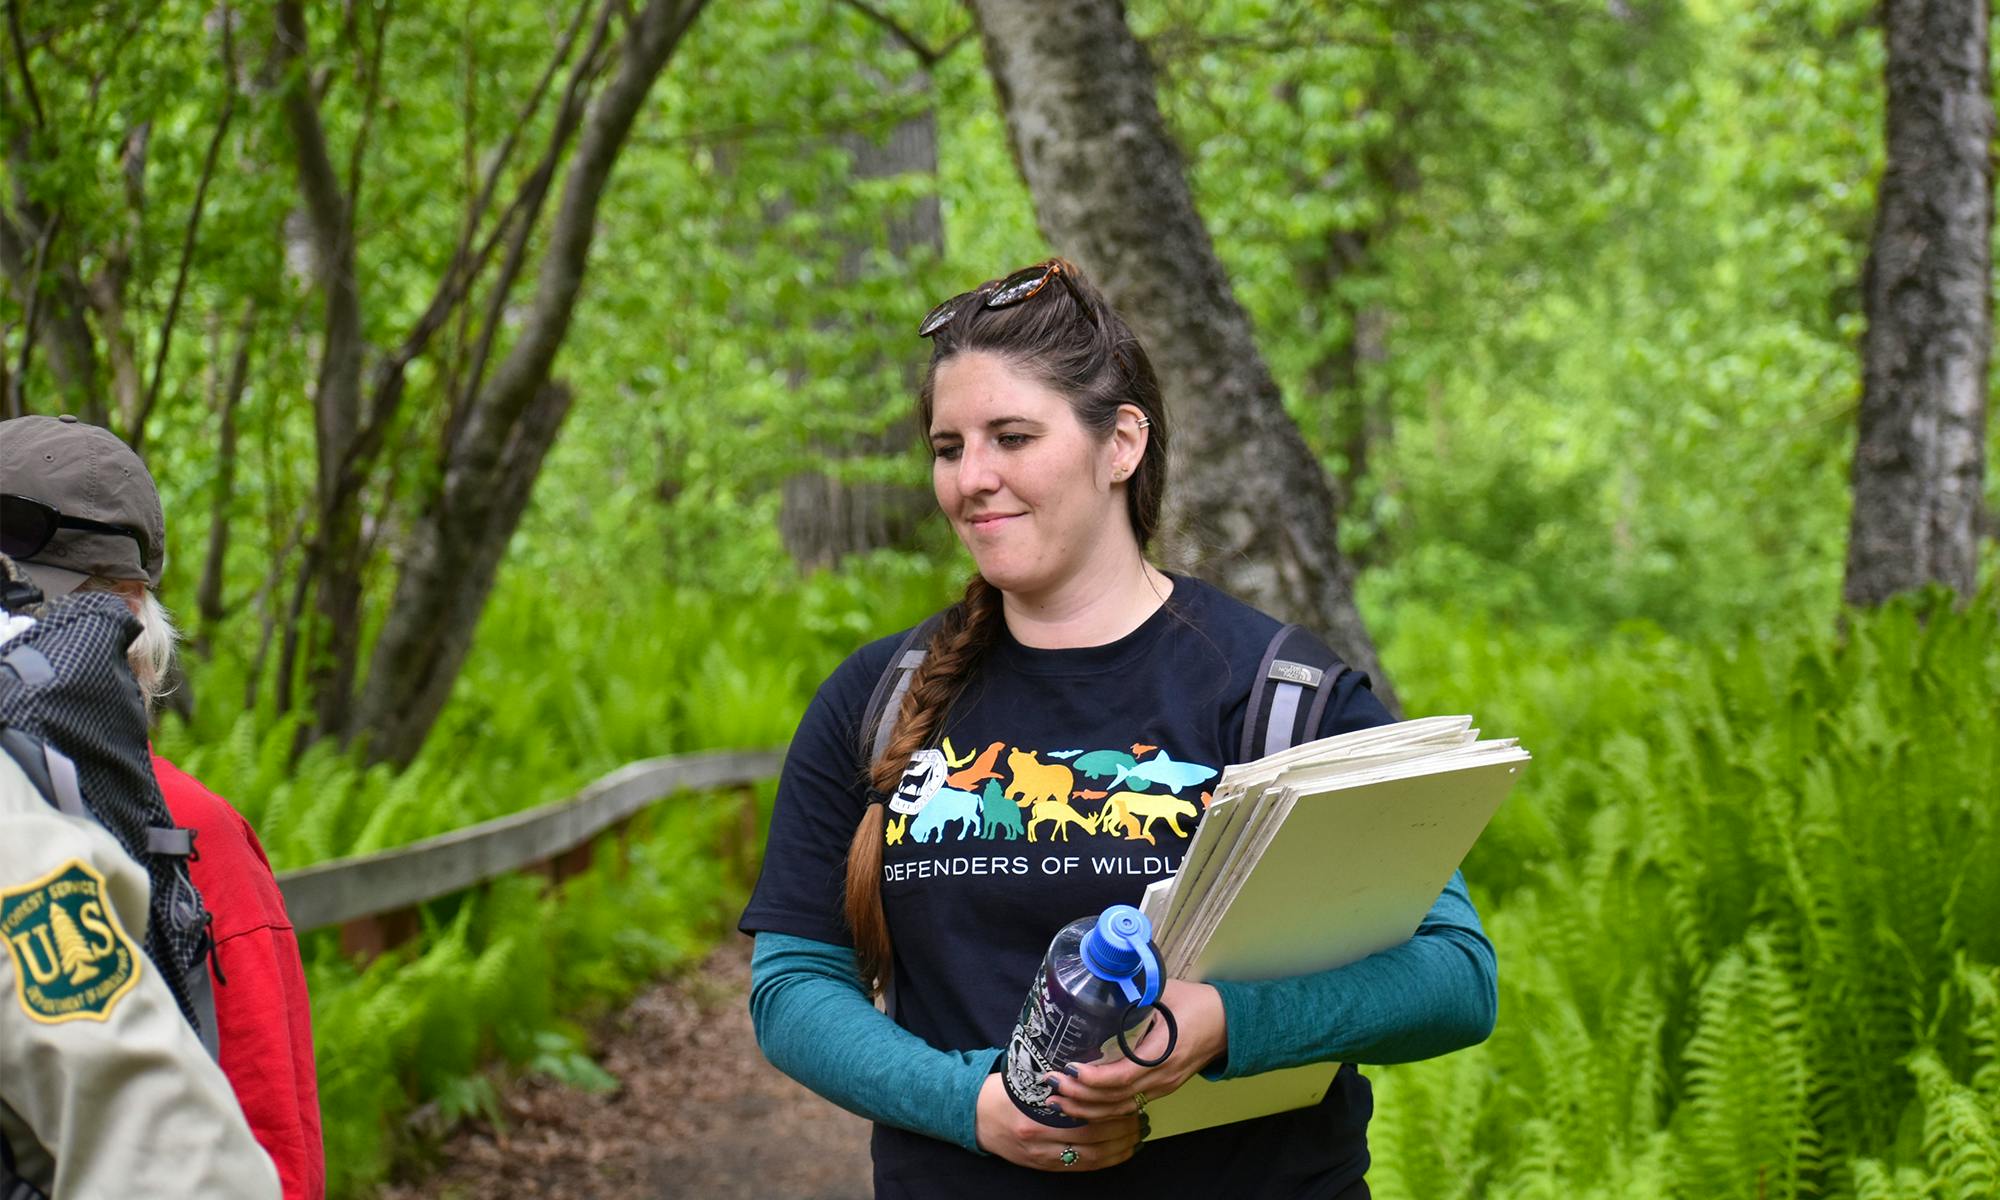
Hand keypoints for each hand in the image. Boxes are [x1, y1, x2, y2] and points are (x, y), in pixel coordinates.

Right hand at [974, 1072, 1141, 1171]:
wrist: (972, 1117)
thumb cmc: (1000, 1092)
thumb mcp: (1025, 1077)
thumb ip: (1056, 1077)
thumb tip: (1092, 1066)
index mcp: (1034, 1115)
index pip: (1085, 1118)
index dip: (1112, 1112)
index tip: (1129, 1099)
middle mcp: (1039, 1140)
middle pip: (1093, 1140)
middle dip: (1122, 1130)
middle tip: (1140, 1117)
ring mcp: (1041, 1157)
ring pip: (1091, 1158)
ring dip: (1118, 1148)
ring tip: (1136, 1135)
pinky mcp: (1043, 1167)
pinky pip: (1080, 1168)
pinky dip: (1104, 1161)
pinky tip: (1120, 1152)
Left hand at [1046, 979, 1227, 1121]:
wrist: (1232, 1024)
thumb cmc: (1201, 1005)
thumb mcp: (1168, 991)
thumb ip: (1137, 989)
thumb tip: (1103, 978)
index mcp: (1164, 1054)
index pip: (1123, 1076)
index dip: (1093, 1079)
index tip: (1068, 1070)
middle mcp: (1162, 1078)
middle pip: (1116, 1099)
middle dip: (1080, 1097)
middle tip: (1050, 1086)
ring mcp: (1162, 1087)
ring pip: (1120, 1108)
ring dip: (1087, 1108)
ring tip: (1056, 1102)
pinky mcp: (1161, 1089)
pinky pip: (1128, 1106)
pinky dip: (1101, 1109)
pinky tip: (1081, 1105)